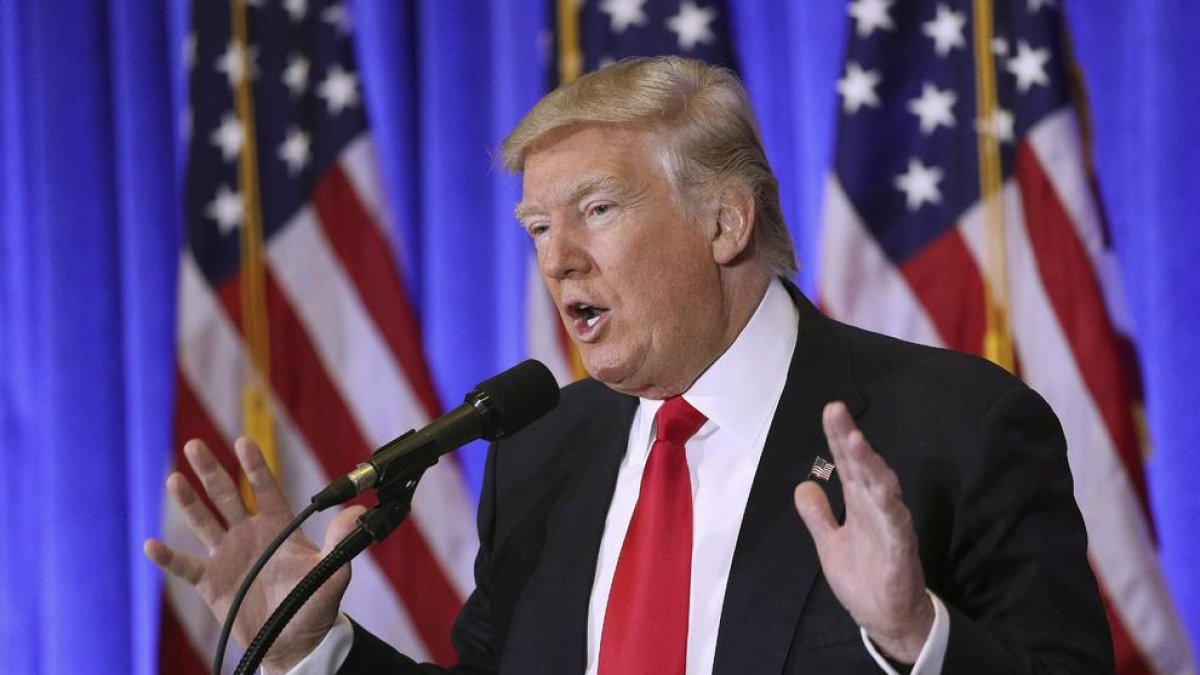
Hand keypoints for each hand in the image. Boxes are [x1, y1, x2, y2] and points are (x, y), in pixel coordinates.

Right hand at [143, 438, 364, 672]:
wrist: (294, 640)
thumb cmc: (315, 601)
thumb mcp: (332, 569)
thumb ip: (340, 540)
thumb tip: (358, 511)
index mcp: (277, 526)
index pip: (264, 489)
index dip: (254, 466)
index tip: (243, 442)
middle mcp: (249, 534)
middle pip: (226, 496)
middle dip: (211, 471)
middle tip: (195, 445)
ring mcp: (227, 555)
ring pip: (203, 522)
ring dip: (188, 502)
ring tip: (175, 479)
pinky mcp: (211, 581)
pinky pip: (186, 566)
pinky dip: (168, 558)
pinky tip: (152, 544)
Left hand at [793, 402, 933, 663]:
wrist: (888, 619)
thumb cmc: (863, 578)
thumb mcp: (829, 544)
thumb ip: (817, 515)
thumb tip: (803, 484)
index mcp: (859, 504)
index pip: (847, 465)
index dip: (838, 438)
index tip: (830, 410)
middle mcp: (877, 508)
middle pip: (864, 467)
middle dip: (851, 438)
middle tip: (836, 411)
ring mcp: (891, 526)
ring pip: (883, 488)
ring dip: (870, 464)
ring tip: (856, 441)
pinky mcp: (901, 550)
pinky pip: (897, 525)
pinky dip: (890, 508)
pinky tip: (882, 490)